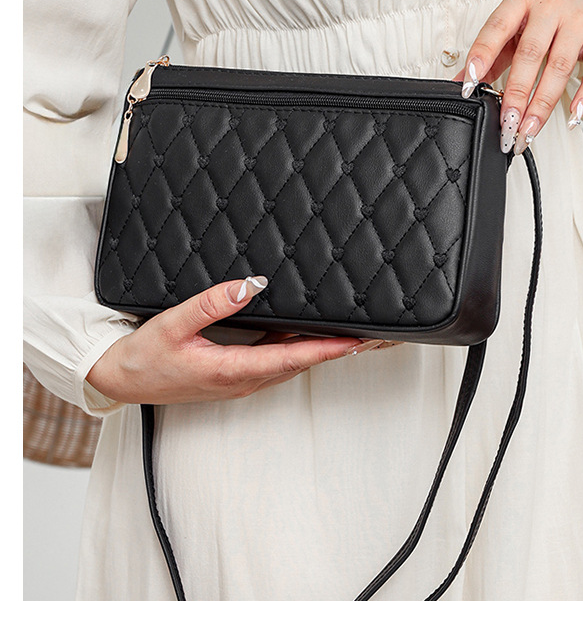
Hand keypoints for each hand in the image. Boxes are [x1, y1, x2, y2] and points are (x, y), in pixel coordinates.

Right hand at [86, 276, 372, 403]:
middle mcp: (244, 379)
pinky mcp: (238, 374)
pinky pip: (279, 362)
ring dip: (325, 351)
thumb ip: (210, 304)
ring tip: (356, 337)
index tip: (356, 341)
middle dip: (339, 350)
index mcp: (231, 370)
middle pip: (302, 363)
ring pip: (294, 364)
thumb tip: (249, 285)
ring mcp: (242, 379)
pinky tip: (315, 336)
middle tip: (374, 338)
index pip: (291, 358)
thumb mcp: (173, 325)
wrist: (123, 381)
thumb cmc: (145, 358)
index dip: (326, 349)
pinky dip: (303, 350)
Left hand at [457, 0, 582, 152]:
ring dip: (543, 104)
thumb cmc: (548, 13)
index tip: (468, 85)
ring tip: (529, 130)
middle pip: (530, 54)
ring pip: (559, 67)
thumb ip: (491, 54)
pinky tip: (573, 117)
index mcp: (521, 1)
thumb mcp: (516, 25)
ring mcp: (579, 22)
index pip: (496, 29)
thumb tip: (459, 82)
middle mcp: (550, 8)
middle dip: (516, 94)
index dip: (481, 56)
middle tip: (506, 124)